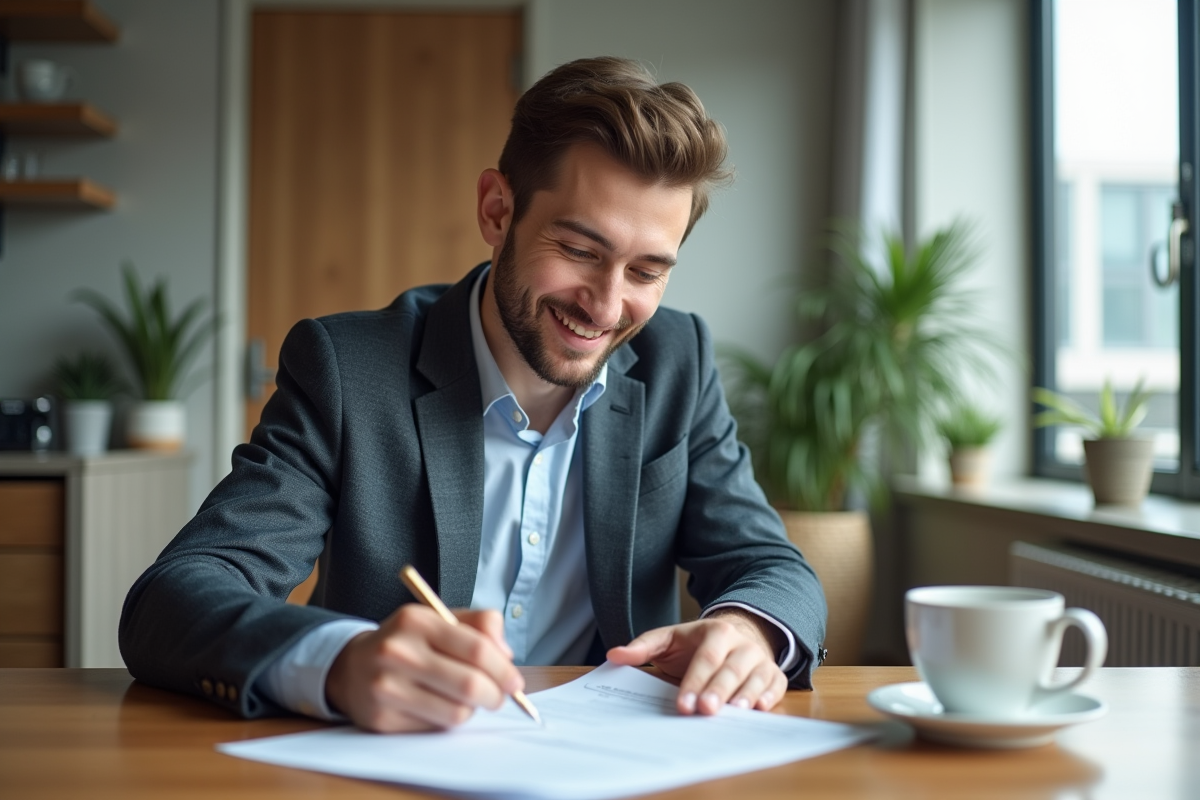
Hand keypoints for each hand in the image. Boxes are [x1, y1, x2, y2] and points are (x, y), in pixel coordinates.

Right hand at [325, 604, 523, 732]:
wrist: (352, 667)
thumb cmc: (407, 642)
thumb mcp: (439, 619)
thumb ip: (480, 625)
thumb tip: (506, 655)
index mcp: (416, 620)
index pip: (476, 648)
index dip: (503, 669)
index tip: (515, 681)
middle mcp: (397, 652)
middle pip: (470, 684)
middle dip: (495, 695)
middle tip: (499, 697)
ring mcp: (386, 687)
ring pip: (456, 712)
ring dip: (472, 710)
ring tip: (466, 699)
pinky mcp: (382, 719)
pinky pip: (435, 728)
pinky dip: (447, 720)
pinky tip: (438, 706)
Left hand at [606, 609, 786, 715]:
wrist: (736, 635)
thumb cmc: (697, 643)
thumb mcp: (669, 639)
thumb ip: (643, 647)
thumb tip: (614, 655)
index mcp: (717, 632)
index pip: (706, 658)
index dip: (694, 681)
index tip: (682, 705)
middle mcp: (743, 645)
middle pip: (731, 669)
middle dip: (718, 690)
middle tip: (705, 710)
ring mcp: (761, 660)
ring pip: (756, 677)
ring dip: (746, 695)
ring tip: (735, 712)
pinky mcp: (773, 675)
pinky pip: (776, 686)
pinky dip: (770, 697)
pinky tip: (759, 709)